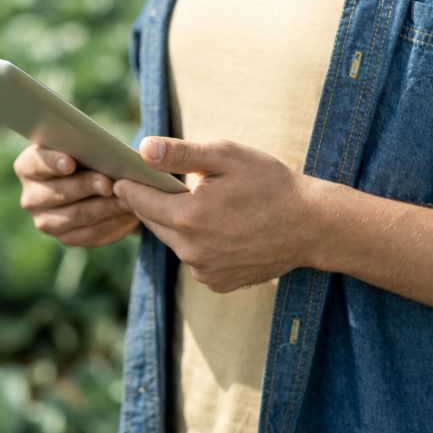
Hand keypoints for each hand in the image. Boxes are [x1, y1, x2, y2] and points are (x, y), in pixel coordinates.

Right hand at [14, 145, 138, 246]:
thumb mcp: (84, 146)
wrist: (96, 181)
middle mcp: (31, 197)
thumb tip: (106, 153)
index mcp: (28, 166)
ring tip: (127, 199)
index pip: (36, 164)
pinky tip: (128, 214)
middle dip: (86, 187)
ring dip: (104, 207)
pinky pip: (90, 234)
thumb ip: (87, 145)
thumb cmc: (88, 155)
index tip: (70, 163)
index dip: (53, 163)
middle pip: (58, 193)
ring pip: (77, 216)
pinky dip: (112, 223)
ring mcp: (46, 221)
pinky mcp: (66, 238)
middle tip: (109, 184)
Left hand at [113, 137, 318, 291]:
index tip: (120, 176)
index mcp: (188, 217)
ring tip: (191, 203)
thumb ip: (179, 153)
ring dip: (175, 224)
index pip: (139, 201)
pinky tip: (215, 227)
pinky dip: (195, 243)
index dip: (128, 186)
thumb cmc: (270, 183)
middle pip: (153, 223)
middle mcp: (190, 250)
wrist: (312, 225)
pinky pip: (193, 259)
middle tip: (153, 184)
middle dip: (151, 203)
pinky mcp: (217, 283)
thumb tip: (141, 149)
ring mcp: (204, 271)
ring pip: (173, 242)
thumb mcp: (226, 156)